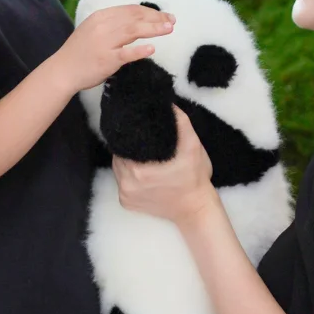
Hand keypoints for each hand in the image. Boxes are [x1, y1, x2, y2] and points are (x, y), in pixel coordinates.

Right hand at [58, 4, 174, 90]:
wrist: (62, 70)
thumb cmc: (80, 51)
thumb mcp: (93, 29)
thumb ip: (112, 24)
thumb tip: (136, 21)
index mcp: (101, 16)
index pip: (130, 9)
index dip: (150, 11)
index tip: (164, 15)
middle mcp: (103, 26)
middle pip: (135, 17)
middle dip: (156, 17)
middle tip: (172, 20)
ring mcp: (105, 43)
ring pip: (133, 31)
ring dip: (153, 28)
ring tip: (169, 29)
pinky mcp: (106, 60)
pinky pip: (125, 54)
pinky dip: (139, 50)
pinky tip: (152, 48)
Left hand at [113, 106, 215, 227]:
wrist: (196, 209)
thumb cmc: (194, 177)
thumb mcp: (193, 145)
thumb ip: (179, 122)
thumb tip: (166, 104)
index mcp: (138, 169)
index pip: (122, 143)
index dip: (128, 134)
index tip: (137, 130)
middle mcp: (126, 183)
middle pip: (118, 155)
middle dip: (128, 148)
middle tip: (142, 142)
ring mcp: (125, 195)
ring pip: (118, 169)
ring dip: (127, 162)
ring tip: (142, 156)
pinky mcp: (127, 204)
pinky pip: (122, 184)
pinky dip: (128, 177)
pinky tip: (141, 173)